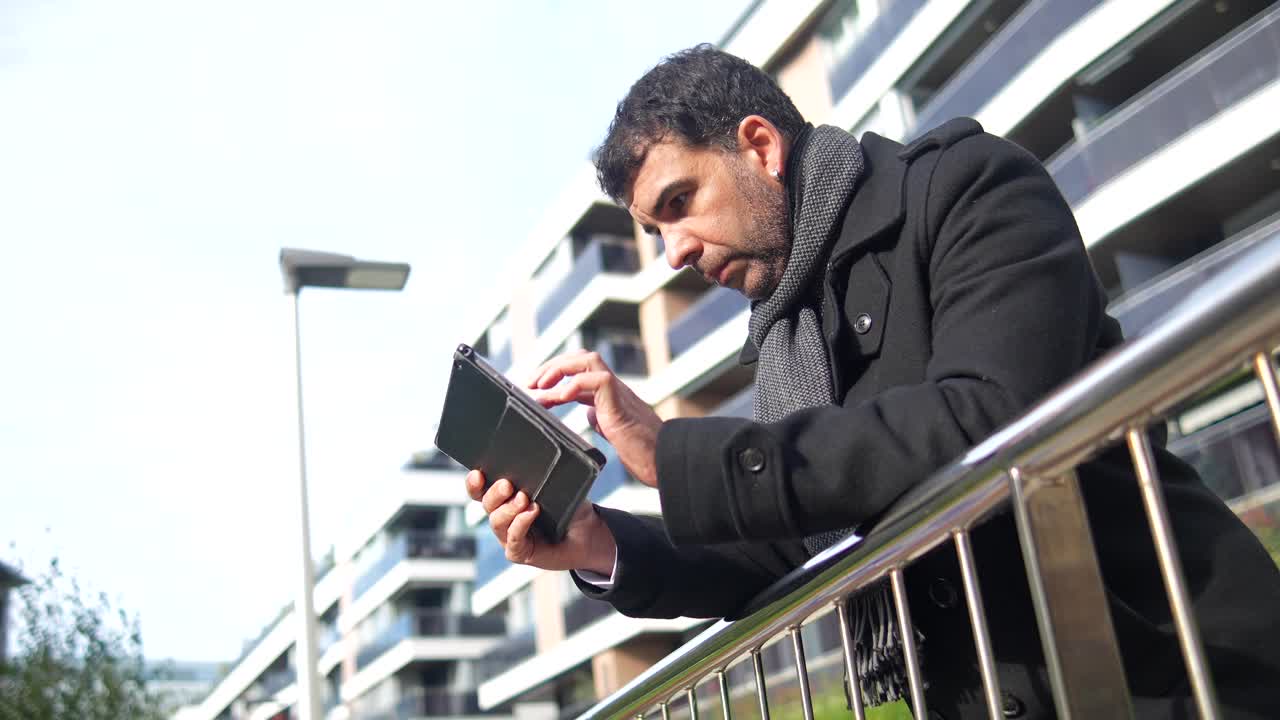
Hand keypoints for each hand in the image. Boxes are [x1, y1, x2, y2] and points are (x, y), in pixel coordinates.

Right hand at [465, 470, 616, 574]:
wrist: (589, 532)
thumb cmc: (571, 505)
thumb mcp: (559, 485)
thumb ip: (544, 475)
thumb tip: (538, 460)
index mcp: (505, 497)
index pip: (481, 489)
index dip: (474, 483)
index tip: (478, 473)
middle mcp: (503, 516)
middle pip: (486, 503)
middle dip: (494, 493)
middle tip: (508, 484)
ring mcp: (509, 535)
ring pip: (496, 521)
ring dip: (509, 509)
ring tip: (524, 499)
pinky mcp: (519, 552)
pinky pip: (513, 539)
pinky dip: (520, 524)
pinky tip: (531, 513)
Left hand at [528, 350, 662, 487]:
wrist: (665, 462)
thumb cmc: (644, 452)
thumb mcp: (614, 432)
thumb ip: (602, 418)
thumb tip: (589, 413)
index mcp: (610, 395)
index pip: (580, 371)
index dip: (556, 375)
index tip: (535, 388)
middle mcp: (614, 388)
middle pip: (581, 358)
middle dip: (552, 366)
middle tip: (530, 383)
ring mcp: (618, 393)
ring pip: (587, 360)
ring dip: (558, 369)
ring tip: (539, 385)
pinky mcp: (620, 403)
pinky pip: (595, 380)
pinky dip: (572, 385)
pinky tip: (558, 398)